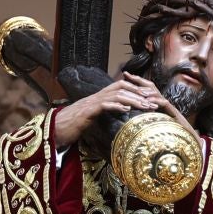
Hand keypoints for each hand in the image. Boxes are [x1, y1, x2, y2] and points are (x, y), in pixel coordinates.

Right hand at [49, 73, 169, 148]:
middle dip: (139, 94)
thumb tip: (123, 110)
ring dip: (132, 100)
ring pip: (116, 95)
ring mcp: (92, 102)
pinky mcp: (88, 111)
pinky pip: (104, 105)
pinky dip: (115, 106)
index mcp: (101, 96)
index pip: (122, 86)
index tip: (150, 97)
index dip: (137, 89)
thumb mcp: (96, 115)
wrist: (58, 127)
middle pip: (122, 88)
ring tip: (145, 107)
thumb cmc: (77, 123)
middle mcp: (98, 96)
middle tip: (153, 102)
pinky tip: (125, 109)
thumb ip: (108, 110)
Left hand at [118, 72, 192, 127]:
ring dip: (146, 90)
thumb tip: (128, 107)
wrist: (181, 133)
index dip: (135, 79)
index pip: (145, 86)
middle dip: (138, 80)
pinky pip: (163, 103)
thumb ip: (142, 111)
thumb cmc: (165, 127)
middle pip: (150, 85)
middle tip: (128, 75)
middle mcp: (160, 99)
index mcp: (154, 100)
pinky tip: (147, 100)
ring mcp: (166, 104)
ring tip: (136, 88)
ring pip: (156, 92)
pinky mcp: (171, 110)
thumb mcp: (150, 117)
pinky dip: (155, 100)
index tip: (124, 74)